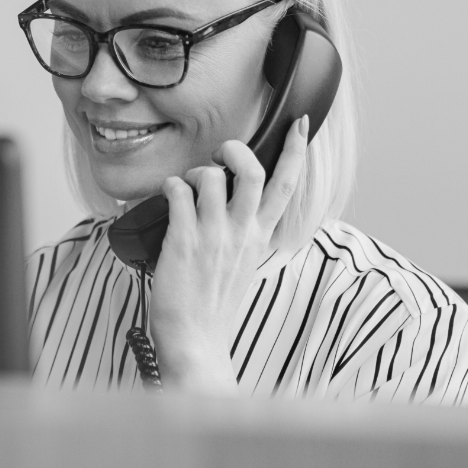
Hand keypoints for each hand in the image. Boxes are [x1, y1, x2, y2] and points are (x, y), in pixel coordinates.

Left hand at [147, 115, 309, 394]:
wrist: (196, 343)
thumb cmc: (213, 307)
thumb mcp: (242, 265)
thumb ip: (243, 235)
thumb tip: (230, 207)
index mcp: (260, 238)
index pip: (286, 187)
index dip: (295, 151)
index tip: (300, 124)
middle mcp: (242, 233)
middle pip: (253, 171)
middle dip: (237, 149)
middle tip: (222, 152)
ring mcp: (214, 236)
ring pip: (212, 176)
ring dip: (196, 172)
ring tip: (186, 188)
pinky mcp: (183, 241)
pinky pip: (178, 192)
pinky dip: (171, 187)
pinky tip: (167, 197)